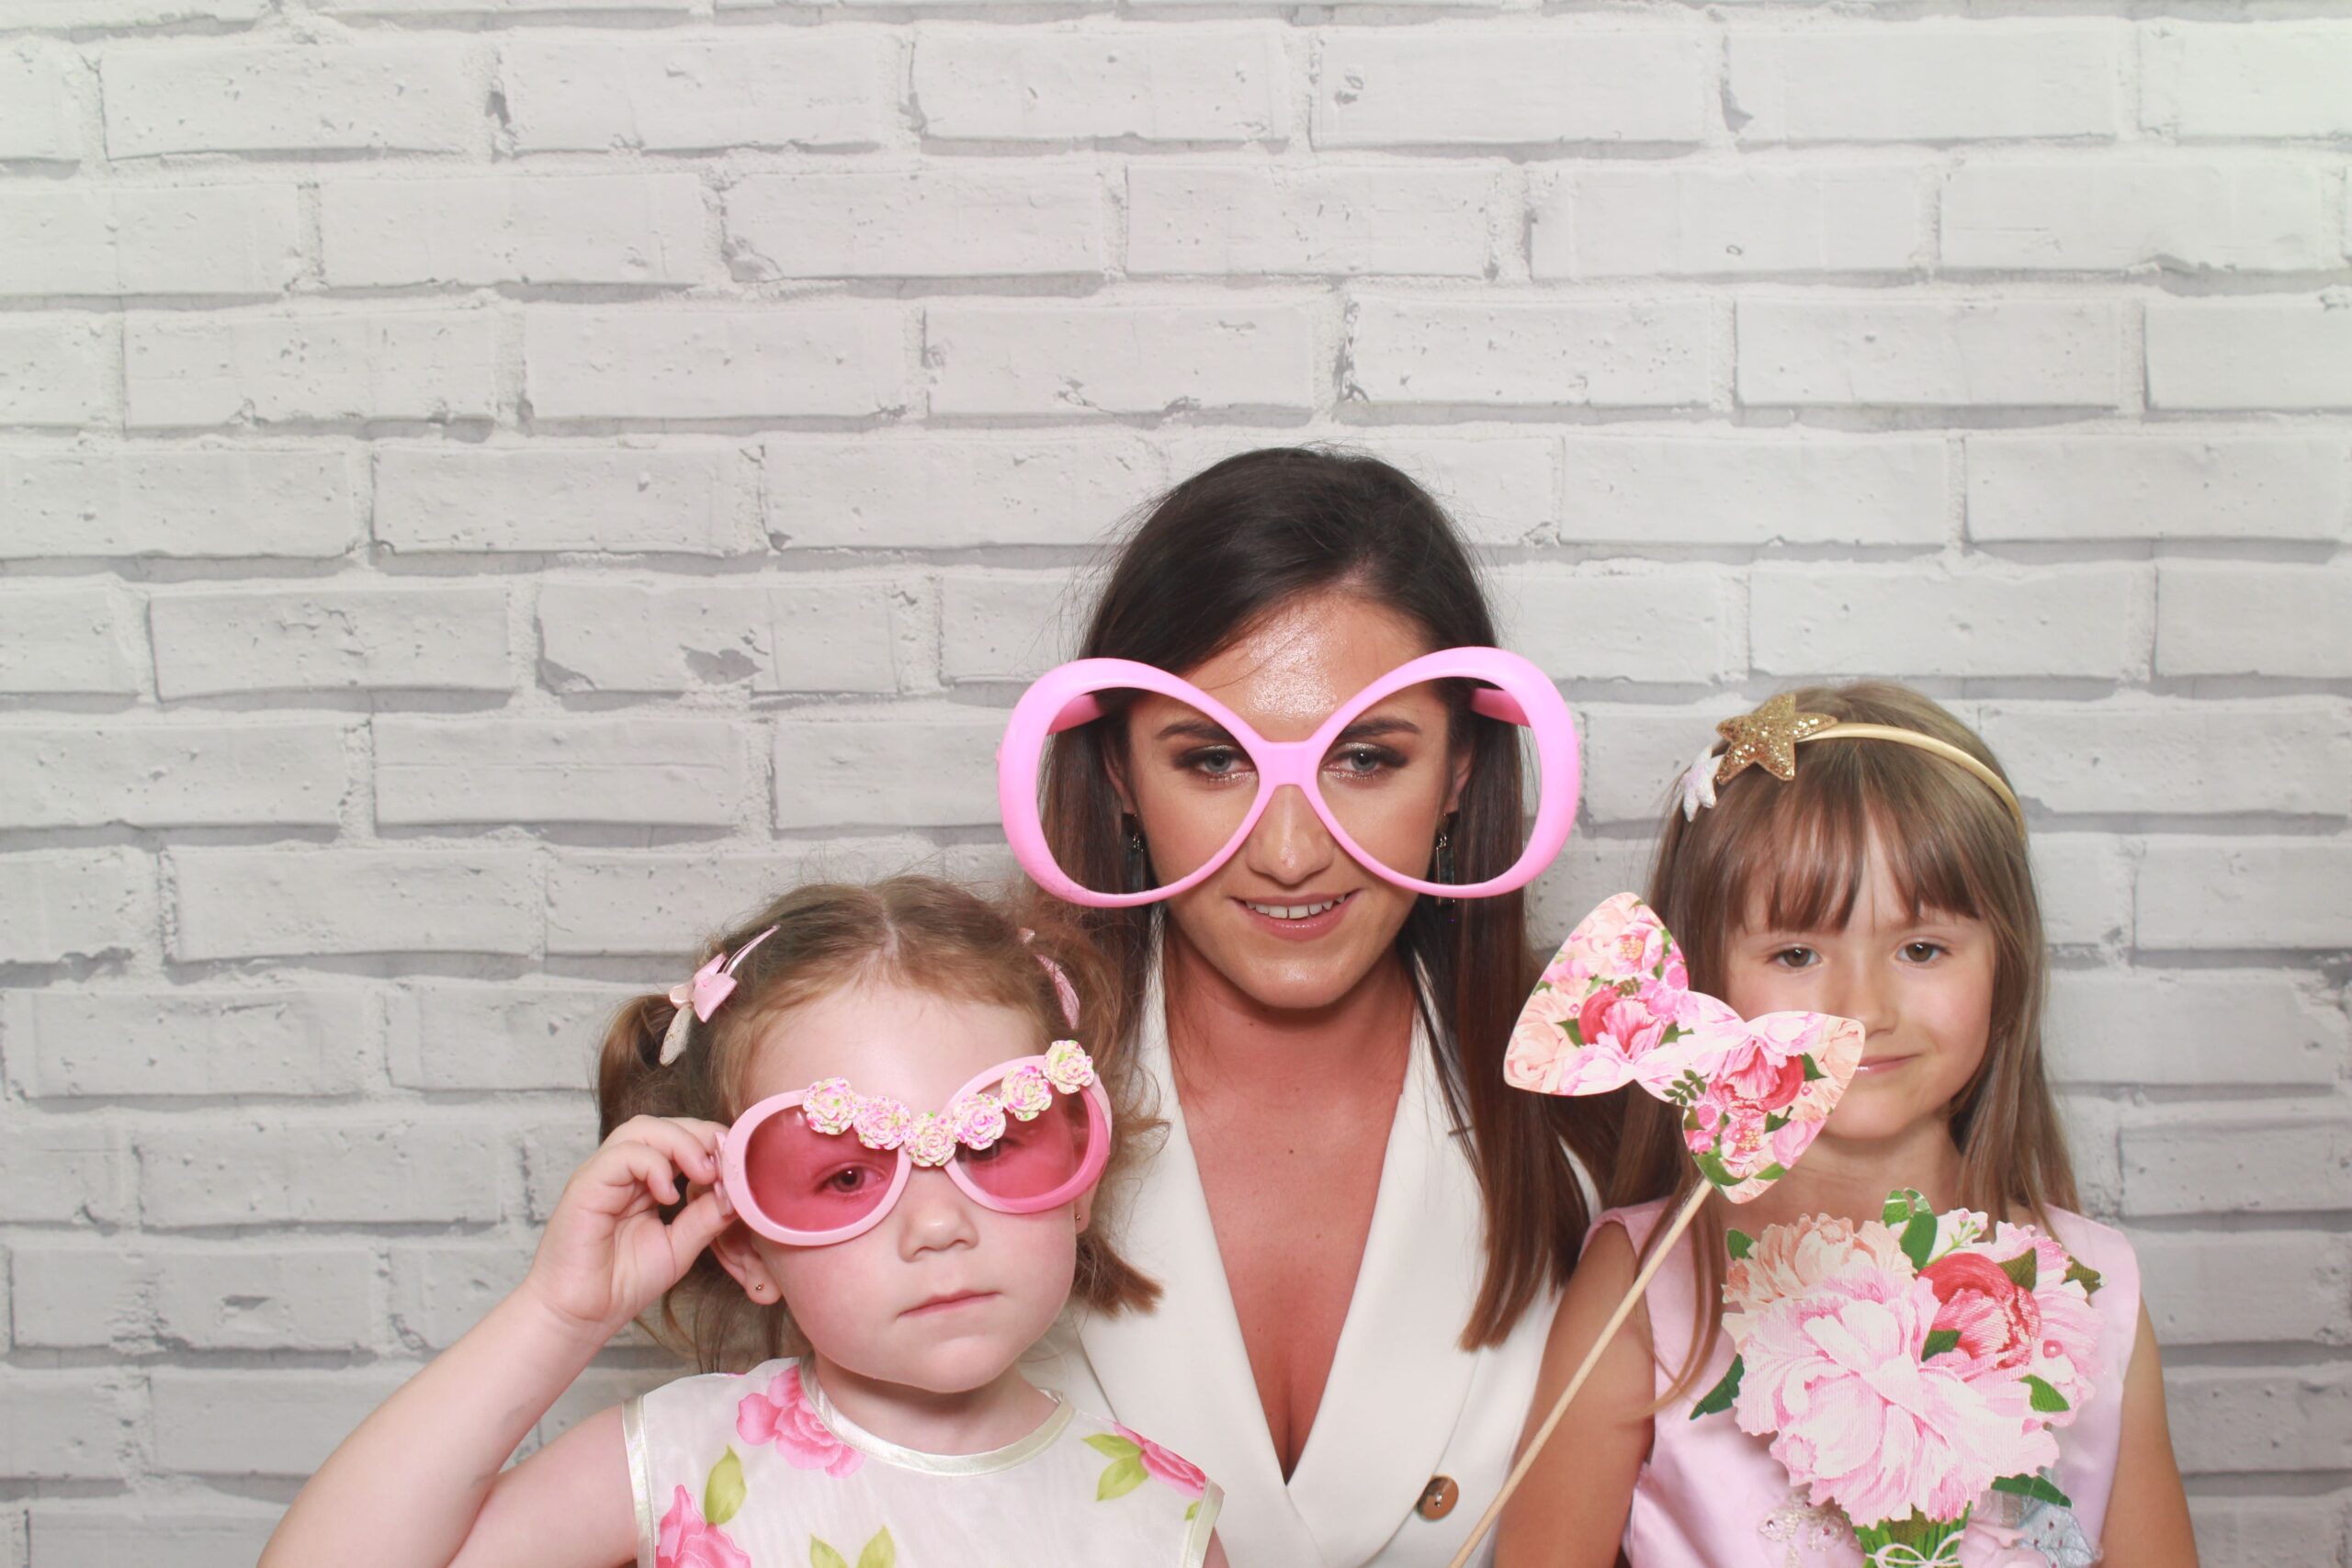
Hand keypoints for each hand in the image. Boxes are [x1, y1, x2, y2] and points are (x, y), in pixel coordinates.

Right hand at [520, 1115, 735, 1341]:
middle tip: (724, 1164)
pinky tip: (668, 1195)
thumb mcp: (680, 1246)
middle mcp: (621, 1172)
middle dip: (700, 1136)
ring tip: (703, 1173)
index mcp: (643, 1182)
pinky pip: (622, 1155)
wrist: (579, 1317)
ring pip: (642, 1129)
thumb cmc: (621, 1284)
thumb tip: (740, 1193)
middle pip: (662, 1125)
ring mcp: (602, 1175)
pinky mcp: (585, 1185)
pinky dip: (653, 1165)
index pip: (679, 1139)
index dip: (710, 1144)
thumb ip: (707, 1216)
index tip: (737, 1167)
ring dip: (681, 1143)